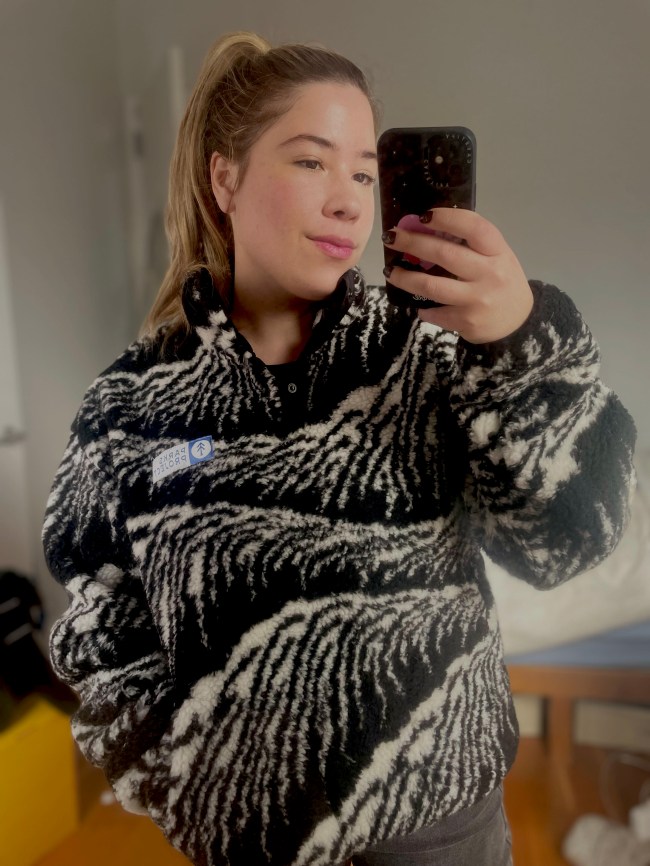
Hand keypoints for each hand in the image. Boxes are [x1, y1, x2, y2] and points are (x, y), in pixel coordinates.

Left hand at [382, 208, 533, 343]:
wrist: (518, 323)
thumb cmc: (501, 281)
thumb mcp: (496, 257)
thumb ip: (470, 244)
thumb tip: (426, 228)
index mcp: (498, 251)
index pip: (473, 227)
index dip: (447, 218)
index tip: (423, 216)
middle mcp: (489, 273)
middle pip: (444, 254)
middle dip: (412, 243)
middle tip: (391, 237)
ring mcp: (478, 299)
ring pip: (432, 286)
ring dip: (406, 277)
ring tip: (390, 271)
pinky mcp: (467, 321)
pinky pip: (436, 313)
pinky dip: (423, 310)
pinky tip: (419, 306)